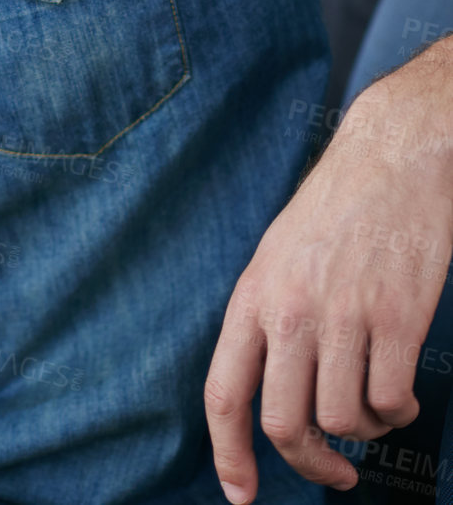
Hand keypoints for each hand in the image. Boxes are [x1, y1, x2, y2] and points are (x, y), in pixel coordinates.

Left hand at [205, 46, 452, 500]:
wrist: (392, 157)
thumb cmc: (336, 208)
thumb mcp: (277, 256)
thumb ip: (267, 319)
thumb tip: (264, 391)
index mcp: (254, 295)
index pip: (223, 392)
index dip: (228, 455)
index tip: (241, 495)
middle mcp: (292, 310)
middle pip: (285, 424)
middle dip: (311, 465)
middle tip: (335, 474)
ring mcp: (345, 315)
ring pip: (343, 421)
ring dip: (364, 430)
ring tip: (375, 403)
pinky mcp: (398, 318)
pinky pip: (391, 401)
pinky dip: (399, 411)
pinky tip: (402, 390)